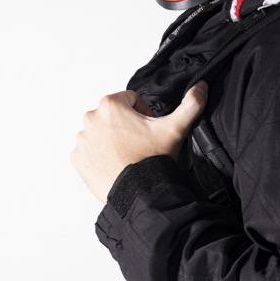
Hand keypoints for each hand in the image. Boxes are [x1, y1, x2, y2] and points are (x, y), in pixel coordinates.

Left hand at [71, 82, 207, 203]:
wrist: (138, 193)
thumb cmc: (151, 160)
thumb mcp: (175, 129)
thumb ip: (191, 105)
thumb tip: (201, 87)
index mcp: (111, 105)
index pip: (131, 99)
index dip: (145, 113)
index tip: (150, 129)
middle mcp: (91, 119)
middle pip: (114, 115)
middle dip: (127, 125)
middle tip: (141, 143)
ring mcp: (83, 140)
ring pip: (102, 132)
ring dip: (113, 139)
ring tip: (129, 155)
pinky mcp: (78, 158)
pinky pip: (90, 151)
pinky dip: (101, 155)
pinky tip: (116, 163)